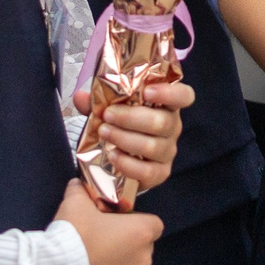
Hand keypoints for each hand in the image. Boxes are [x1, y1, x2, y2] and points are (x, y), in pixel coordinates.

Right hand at [54, 179, 162, 264]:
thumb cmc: (73, 234)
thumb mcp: (76, 201)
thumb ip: (82, 189)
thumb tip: (79, 183)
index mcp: (141, 231)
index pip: (153, 224)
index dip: (137, 223)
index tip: (118, 224)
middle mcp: (145, 257)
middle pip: (145, 247)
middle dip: (130, 244)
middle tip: (104, 242)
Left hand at [73, 79, 192, 192]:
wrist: (119, 159)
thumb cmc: (121, 126)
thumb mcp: (110, 108)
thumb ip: (97, 101)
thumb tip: (80, 97)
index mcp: (166, 105)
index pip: (184, 96)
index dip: (170, 93)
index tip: (147, 91)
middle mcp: (172, 127)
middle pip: (162, 121)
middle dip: (131, 117)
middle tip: (108, 115)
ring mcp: (167, 151)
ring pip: (153, 146)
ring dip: (125, 138)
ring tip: (104, 132)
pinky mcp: (160, 173)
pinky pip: (147, 170)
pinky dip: (127, 163)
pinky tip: (112, 155)